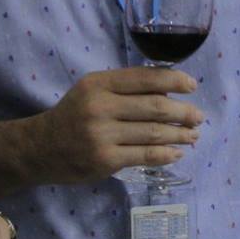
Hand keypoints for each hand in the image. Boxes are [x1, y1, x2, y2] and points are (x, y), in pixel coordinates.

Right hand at [32, 67, 203, 182]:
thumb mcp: (92, 91)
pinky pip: (145, 156)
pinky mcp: (105, 160)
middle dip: (183, 112)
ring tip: (193, 135)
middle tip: (198, 116)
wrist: (40, 148)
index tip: (192, 86)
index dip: (174, 81)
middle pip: (155, 107)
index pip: (145, 78)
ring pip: (153, 133)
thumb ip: (125, 88)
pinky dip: (166, 154)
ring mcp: (102, 135)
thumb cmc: (74, 116)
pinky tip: (177, 153)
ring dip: (180, 134)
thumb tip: (170, 93)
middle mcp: (100, 106)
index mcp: (99, 83)